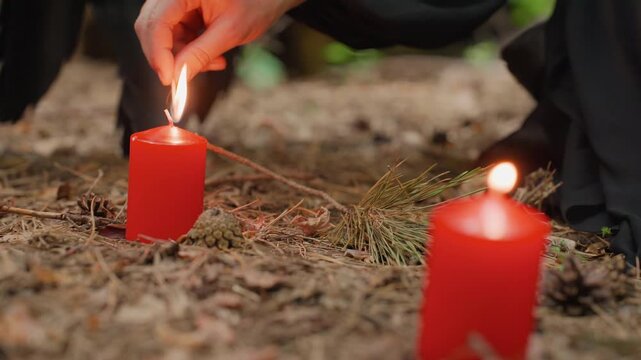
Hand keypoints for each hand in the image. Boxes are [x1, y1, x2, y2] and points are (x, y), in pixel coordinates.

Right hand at [135, 0, 303, 84]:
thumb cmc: (256, 3)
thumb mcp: (230, 32)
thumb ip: (201, 54)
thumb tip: (177, 77)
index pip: (155, 22)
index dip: (158, 53)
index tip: (168, 79)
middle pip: (151, 28)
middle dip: (168, 58)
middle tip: (182, 80)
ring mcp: (178, 2)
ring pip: (163, 36)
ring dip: (184, 57)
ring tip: (215, 63)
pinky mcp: (184, 12)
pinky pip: (177, 36)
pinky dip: (191, 52)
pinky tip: (214, 58)